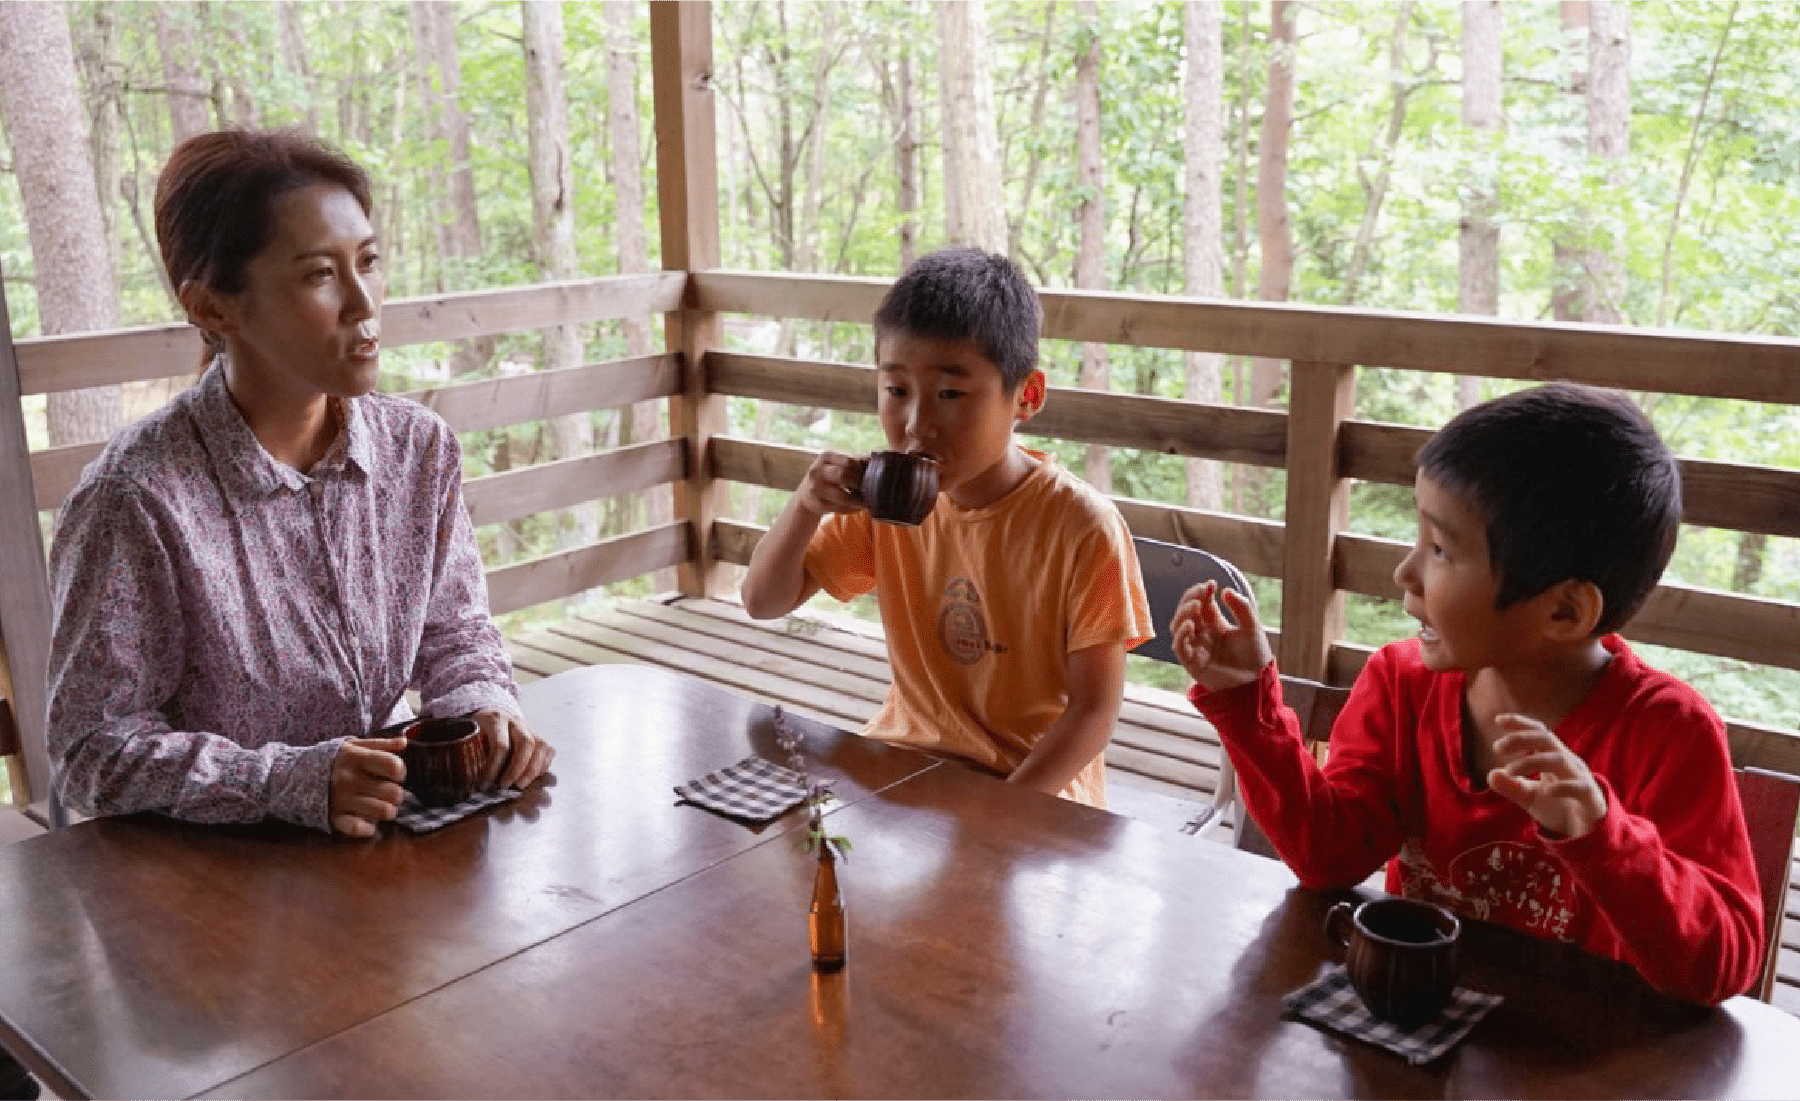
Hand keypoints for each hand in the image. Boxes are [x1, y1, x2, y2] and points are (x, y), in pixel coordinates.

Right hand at [330, 736, 406, 837]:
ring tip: (379, 805)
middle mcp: (350, 779)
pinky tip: (366, 821)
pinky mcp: (334, 817)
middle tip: (387, 792)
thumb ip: (380, 744)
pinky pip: (359, 828)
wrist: (295, 776)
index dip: (400, 771)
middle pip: (393, 793)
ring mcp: (342, 800)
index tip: (395, 774)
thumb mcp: (353, 746)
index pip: (392, 765)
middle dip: (396, 794)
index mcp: (356, 759)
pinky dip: (367, 828)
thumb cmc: (334, 760)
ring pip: (384, 811)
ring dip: (387, 810)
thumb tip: (404, 742)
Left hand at [474, 707, 553, 789]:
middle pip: (526, 743)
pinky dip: (543, 766)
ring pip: (541, 746)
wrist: (492, 713)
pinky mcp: (539, 735)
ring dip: (533, 770)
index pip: (500, 745)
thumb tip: (475, 781)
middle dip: (517, 769)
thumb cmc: (478, 730)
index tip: (485, 785)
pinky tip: (532, 777)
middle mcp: (516, 721)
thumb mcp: (470, 736)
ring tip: (520, 785)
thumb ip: (473, 753)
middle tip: (505, 786)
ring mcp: (530, 727)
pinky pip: (549, 750)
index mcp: (496, 719)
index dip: (493, 768)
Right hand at [794, 450, 865, 517]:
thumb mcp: (837, 465)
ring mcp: (814, 488)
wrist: (806, 494)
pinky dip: (851, 510)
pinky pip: (838, 508)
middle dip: (858, 484)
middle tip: (866, 489)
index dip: (860, 470)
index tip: (866, 476)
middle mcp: (817, 471)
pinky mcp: (816, 504)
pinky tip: (856, 508)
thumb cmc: (829, 477)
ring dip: (857, 501)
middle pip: (843, 475)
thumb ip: (855, 461)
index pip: (848, 461)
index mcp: (825, 457)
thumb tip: (876, 458)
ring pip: (842, 496)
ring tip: (865, 502)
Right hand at [1170, 581, 1273, 692]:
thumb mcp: (1252, 627)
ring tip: (1195, 606)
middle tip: (1201, 593)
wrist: (1257, 682)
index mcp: (1215, 623)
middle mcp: (1202, 633)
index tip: (1211, 584)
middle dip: (1190, 599)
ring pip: (1178, 626)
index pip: (1202, 603)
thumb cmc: (1255, 655)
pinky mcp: (1192, 662)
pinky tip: (1190, 625)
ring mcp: (1196, 646)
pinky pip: (1179, 647)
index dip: (1202, 592)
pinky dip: (1181, 635)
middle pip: (1186, 612)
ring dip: (1182, 614)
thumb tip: (1225, 590)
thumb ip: (1241, 608)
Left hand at [1487, 713, 1607, 838]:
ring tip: (1509, 770)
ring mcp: (1579, 777)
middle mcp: (1566, 761)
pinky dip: (1564, 787)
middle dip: (1521, 738)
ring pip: (1558, 759)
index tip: (1498, 720)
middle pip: (1546, 739)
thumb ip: (1511, 786)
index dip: (1521, 723)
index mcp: (1551, 757)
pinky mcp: (1590, 796)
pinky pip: (1580, 787)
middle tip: (1497, 748)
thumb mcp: (1529, 797)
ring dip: (1531, 762)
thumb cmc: (1557, 806)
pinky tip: (1548, 791)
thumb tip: (1490, 774)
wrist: (1585, 830)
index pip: (1538, 733)